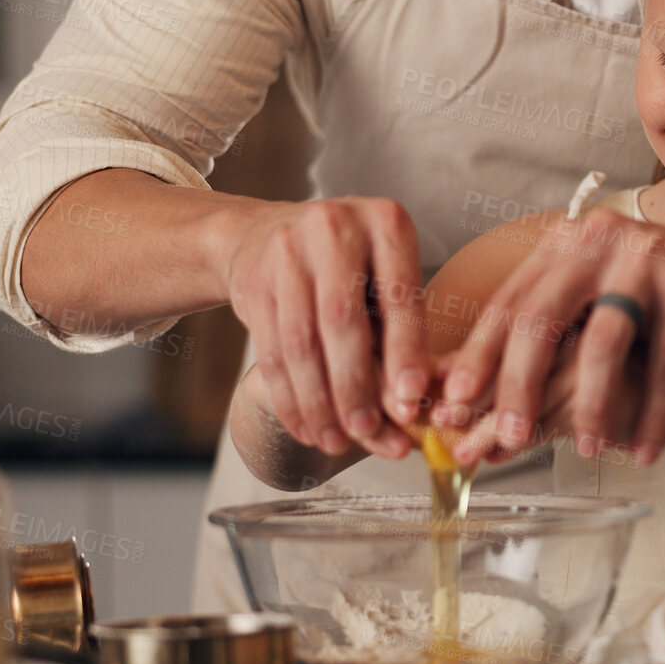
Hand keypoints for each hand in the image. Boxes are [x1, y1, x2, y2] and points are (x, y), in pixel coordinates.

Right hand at [215, 196, 429, 459]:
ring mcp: (286, 252)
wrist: (265, 235)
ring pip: (301, 343)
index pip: (398, 294)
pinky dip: (289, 398)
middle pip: (342, 321)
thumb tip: (406, 412)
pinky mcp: (252, 282)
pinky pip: (270, 352)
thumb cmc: (349, 270)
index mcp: (385, 222)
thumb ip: (399, 338)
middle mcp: (334, 227)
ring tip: (336, 442)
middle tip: (368, 432)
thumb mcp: (385, 281)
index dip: (405, 350)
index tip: (412, 397)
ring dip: (319, 402)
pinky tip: (306, 428)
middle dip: (356, 386)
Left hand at [436, 208, 664, 464]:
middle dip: (520, 384)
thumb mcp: (599, 305)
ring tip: (585, 450)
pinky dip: (651, 412)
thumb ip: (549, 335)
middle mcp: (600, 239)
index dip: (478, 356)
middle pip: (543, 317)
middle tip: (507, 438)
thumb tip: (472, 397)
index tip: (451, 405)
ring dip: (591, 405)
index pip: (510, 303)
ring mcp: (648, 258)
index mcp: (567, 243)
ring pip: (604, 342)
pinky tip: (642, 448)